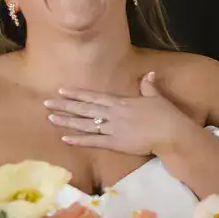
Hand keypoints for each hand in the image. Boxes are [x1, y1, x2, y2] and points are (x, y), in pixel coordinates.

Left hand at [45, 72, 198, 156]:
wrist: (171, 133)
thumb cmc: (166, 115)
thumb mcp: (157, 98)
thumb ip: (148, 87)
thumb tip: (148, 74)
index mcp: (122, 103)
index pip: (95, 97)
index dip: (77, 94)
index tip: (62, 90)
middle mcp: (113, 114)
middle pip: (85, 109)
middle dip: (65, 105)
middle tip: (46, 103)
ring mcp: (113, 129)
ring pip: (85, 124)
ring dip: (67, 121)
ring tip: (51, 118)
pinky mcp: (115, 143)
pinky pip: (94, 141)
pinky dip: (79, 140)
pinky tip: (65, 138)